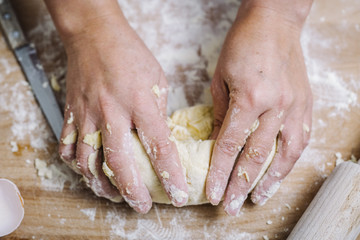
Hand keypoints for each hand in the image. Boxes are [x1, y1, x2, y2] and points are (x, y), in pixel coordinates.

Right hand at [48, 3, 187, 212]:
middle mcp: (112, 112)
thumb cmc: (130, 54)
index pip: (159, 148)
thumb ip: (157, 112)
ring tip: (115, 195)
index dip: (170, 175)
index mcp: (140, 103)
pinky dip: (77, 165)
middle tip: (142, 206)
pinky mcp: (72, 113)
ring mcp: (88, 114)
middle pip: (120, 163)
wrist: (95, 35)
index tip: (178, 195)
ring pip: (89, 162)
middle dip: (133, 191)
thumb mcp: (157, 79)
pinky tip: (88, 172)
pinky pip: (68, 147)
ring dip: (102, 185)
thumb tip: (159, 138)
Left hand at [205, 1, 312, 215]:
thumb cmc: (242, 45)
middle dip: (241, 185)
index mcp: (249, 98)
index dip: (220, 173)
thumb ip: (220, 113)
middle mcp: (275, 106)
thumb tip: (217, 141)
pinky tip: (280, 173)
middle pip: (255, 156)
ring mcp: (294, 106)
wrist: (274, 21)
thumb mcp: (221, 78)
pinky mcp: (305, 103)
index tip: (213, 193)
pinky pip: (300, 139)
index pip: (230, 146)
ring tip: (258, 199)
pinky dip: (290, 160)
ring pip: (283, 154)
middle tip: (230, 206)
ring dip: (270, 180)